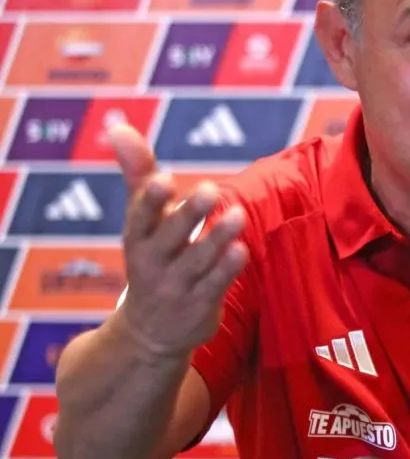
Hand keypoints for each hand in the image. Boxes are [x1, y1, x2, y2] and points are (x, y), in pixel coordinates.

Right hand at [108, 123, 248, 357]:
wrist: (149, 333)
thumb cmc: (151, 257)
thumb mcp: (141, 219)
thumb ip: (137, 172)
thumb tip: (118, 126)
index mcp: (137, 239)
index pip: (139, 217)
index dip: (150, 200)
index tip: (163, 179)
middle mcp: (153, 263)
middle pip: (171, 237)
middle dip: (189, 214)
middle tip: (211, 188)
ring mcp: (176, 287)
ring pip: (198, 261)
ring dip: (218, 238)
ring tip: (238, 213)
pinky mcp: (200, 304)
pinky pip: (215, 285)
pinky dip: (227, 269)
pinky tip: (242, 249)